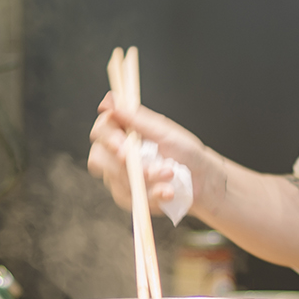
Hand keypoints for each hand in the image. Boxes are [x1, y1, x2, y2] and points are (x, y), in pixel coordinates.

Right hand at [87, 94, 218, 212]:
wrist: (200, 181)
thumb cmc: (184, 151)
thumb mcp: (163, 131)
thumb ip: (136, 118)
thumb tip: (111, 99)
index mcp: (124, 131)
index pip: (101, 129)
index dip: (107, 137)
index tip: (123, 145)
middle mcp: (116, 152)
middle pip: (98, 157)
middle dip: (123, 165)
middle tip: (148, 168)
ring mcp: (119, 175)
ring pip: (117, 180)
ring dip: (147, 179)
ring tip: (171, 174)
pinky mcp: (127, 195)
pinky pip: (128, 198)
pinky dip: (151, 195)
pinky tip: (168, 192)